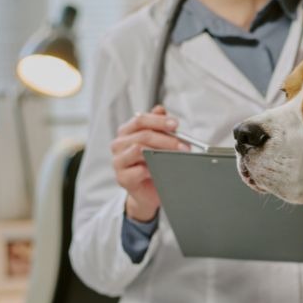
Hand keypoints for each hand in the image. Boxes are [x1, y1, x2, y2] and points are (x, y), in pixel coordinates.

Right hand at [110, 105, 188, 221]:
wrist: (148, 193)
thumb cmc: (153, 165)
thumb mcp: (157, 143)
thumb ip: (158, 126)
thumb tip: (160, 109)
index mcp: (126, 132)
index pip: (140, 120)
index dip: (159, 120)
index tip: (175, 124)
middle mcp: (119, 144)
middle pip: (143, 135)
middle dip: (166, 139)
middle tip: (184, 146)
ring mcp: (118, 161)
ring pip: (139, 150)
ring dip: (161, 152)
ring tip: (177, 157)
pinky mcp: (122, 178)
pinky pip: (138, 170)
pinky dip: (153, 169)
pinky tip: (163, 170)